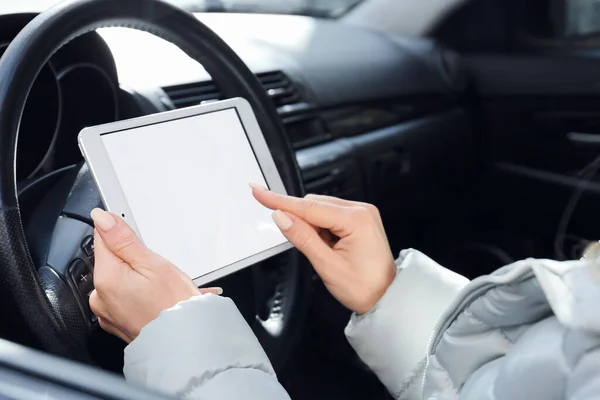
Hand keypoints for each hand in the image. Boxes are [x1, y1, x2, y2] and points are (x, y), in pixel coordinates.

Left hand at [89, 208, 221, 342]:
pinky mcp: (117, 323)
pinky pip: (126, 298)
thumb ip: (123, 239)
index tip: (140, 242)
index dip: (123, 234)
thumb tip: (101, 218)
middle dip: (136, 260)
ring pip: (122, 280)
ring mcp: (108, 313)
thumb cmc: (173, 308)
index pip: (103, 238)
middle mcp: (100, 297)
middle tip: (160, 271)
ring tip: (165, 288)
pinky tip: (160, 299)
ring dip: (140, 278)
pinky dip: (141, 295)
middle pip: (114, 260)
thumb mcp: (154, 264)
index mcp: (106, 278)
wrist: (185, 343)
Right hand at [252, 185, 395, 314]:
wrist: (386, 298)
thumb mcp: (327, 266)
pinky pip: (331, 215)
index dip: (280, 201)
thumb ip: (302, 238)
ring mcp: (362, 213)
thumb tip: (281, 217)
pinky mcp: (360, 219)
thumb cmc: (364, 288)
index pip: (308, 206)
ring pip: (321, 208)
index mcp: (356, 219)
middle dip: (300, 220)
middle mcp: (361, 210)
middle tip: (304, 247)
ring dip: (312, 225)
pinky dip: (322, 228)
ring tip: (324, 252)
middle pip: (314, 204)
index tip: (260, 192)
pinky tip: (329, 246)